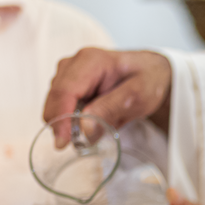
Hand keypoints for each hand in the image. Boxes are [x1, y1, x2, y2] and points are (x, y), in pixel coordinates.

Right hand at [43, 48, 172, 146]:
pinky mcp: (69, 88)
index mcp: (90, 61)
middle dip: (62, 124)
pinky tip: (92, 122)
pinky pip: (62, 109)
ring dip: (69, 123)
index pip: (64, 90)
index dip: (60, 118)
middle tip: (81, 143)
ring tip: (97, 126)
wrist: (151, 75)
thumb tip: (83, 128)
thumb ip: (110, 109)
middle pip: (54, 99)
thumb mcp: (137, 96)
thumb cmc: (146, 79)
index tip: (63, 142)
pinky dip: (72, 121)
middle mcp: (74, 65)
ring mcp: (68, 75)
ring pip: (55, 105)